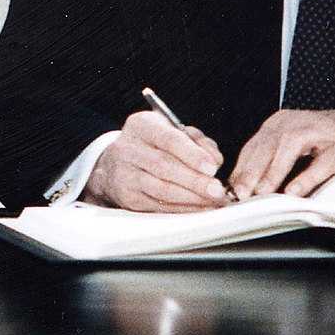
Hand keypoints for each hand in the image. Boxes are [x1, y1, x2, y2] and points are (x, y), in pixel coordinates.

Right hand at [85, 110, 228, 211]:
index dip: (192, 154)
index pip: (168, 139)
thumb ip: (197, 141)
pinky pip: (158, 206)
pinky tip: (199, 208)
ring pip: (161, 189)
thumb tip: (215, 160)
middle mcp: (128, 148)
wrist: (116, 163)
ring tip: (213, 201)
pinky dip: (182, 209)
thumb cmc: (153, 144)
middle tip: (218, 190)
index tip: (212, 167)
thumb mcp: (172, 131)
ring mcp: (124, 173)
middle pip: (164, 166)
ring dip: (191, 198)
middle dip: (195, 181)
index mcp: (142, 126)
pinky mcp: (127, 196)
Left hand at [229, 109, 334, 199]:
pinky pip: (323, 161)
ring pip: (290, 147)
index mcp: (283, 122)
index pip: (254, 146)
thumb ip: (273, 162)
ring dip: (274, 172)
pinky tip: (295, 192)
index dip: (240, 168)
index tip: (228, 190)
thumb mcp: (298, 147)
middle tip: (240, 196)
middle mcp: (300, 121)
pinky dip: (307, 177)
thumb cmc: (333, 143)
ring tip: (263, 193)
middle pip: (267, 145)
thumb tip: (245, 189)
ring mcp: (325, 130)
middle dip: (250, 172)